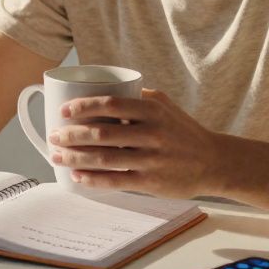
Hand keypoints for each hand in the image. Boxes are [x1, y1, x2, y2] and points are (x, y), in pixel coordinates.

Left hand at [46, 89, 222, 199]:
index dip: (83, 107)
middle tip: (54, 135)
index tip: (64, 111)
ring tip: (57, 155)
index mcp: (152, 109)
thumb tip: (105, 87)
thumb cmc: (184, 131)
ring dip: (75, 157)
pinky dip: (92, 179)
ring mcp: (151, 158)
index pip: (110, 104)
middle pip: (102, 133)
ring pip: (104, 158)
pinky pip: (115, 180)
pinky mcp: (150, 181)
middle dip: (71, 135)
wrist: (213, 162)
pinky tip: (77, 176)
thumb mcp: (166, 105)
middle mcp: (151, 133)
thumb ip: (139, 95)